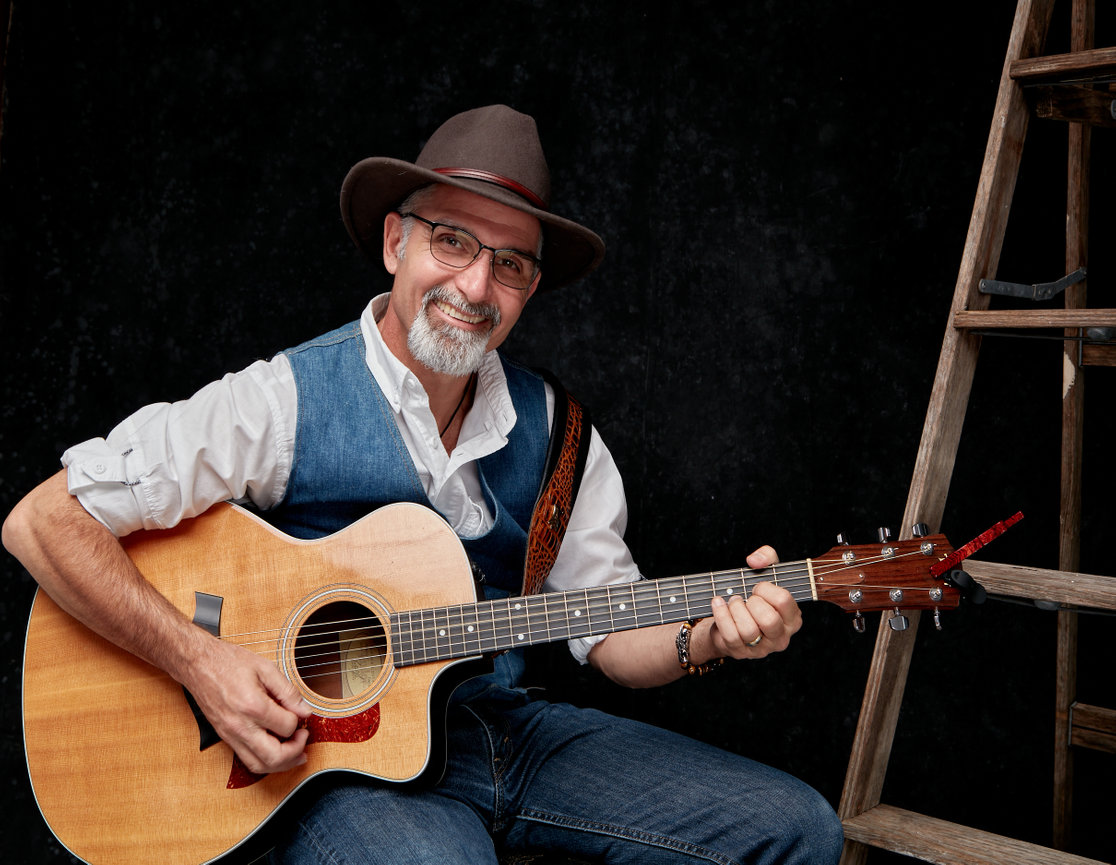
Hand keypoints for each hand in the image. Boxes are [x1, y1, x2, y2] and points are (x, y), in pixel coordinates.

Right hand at [180, 635, 312, 773]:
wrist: (199, 665)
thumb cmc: (230, 662)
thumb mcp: (266, 668)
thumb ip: (287, 692)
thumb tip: (304, 711)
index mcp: (252, 705)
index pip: (286, 726)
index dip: (299, 720)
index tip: (300, 712)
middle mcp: (240, 726)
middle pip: (274, 757)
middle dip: (295, 751)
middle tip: (303, 737)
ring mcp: (230, 735)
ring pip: (259, 765)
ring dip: (282, 763)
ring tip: (296, 752)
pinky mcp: (225, 738)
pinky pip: (247, 760)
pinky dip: (265, 761)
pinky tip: (276, 751)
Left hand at [706, 545, 801, 658]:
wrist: (729, 618)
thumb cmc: (752, 596)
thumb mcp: (764, 573)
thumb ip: (767, 557)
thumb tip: (755, 561)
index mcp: (793, 618)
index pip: (784, 601)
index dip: (766, 589)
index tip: (757, 587)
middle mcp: (781, 637)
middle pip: (769, 620)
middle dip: (753, 602)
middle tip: (747, 597)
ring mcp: (761, 648)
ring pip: (749, 630)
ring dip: (736, 609)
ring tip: (733, 601)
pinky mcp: (740, 652)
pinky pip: (730, 635)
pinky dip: (721, 615)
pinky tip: (718, 604)